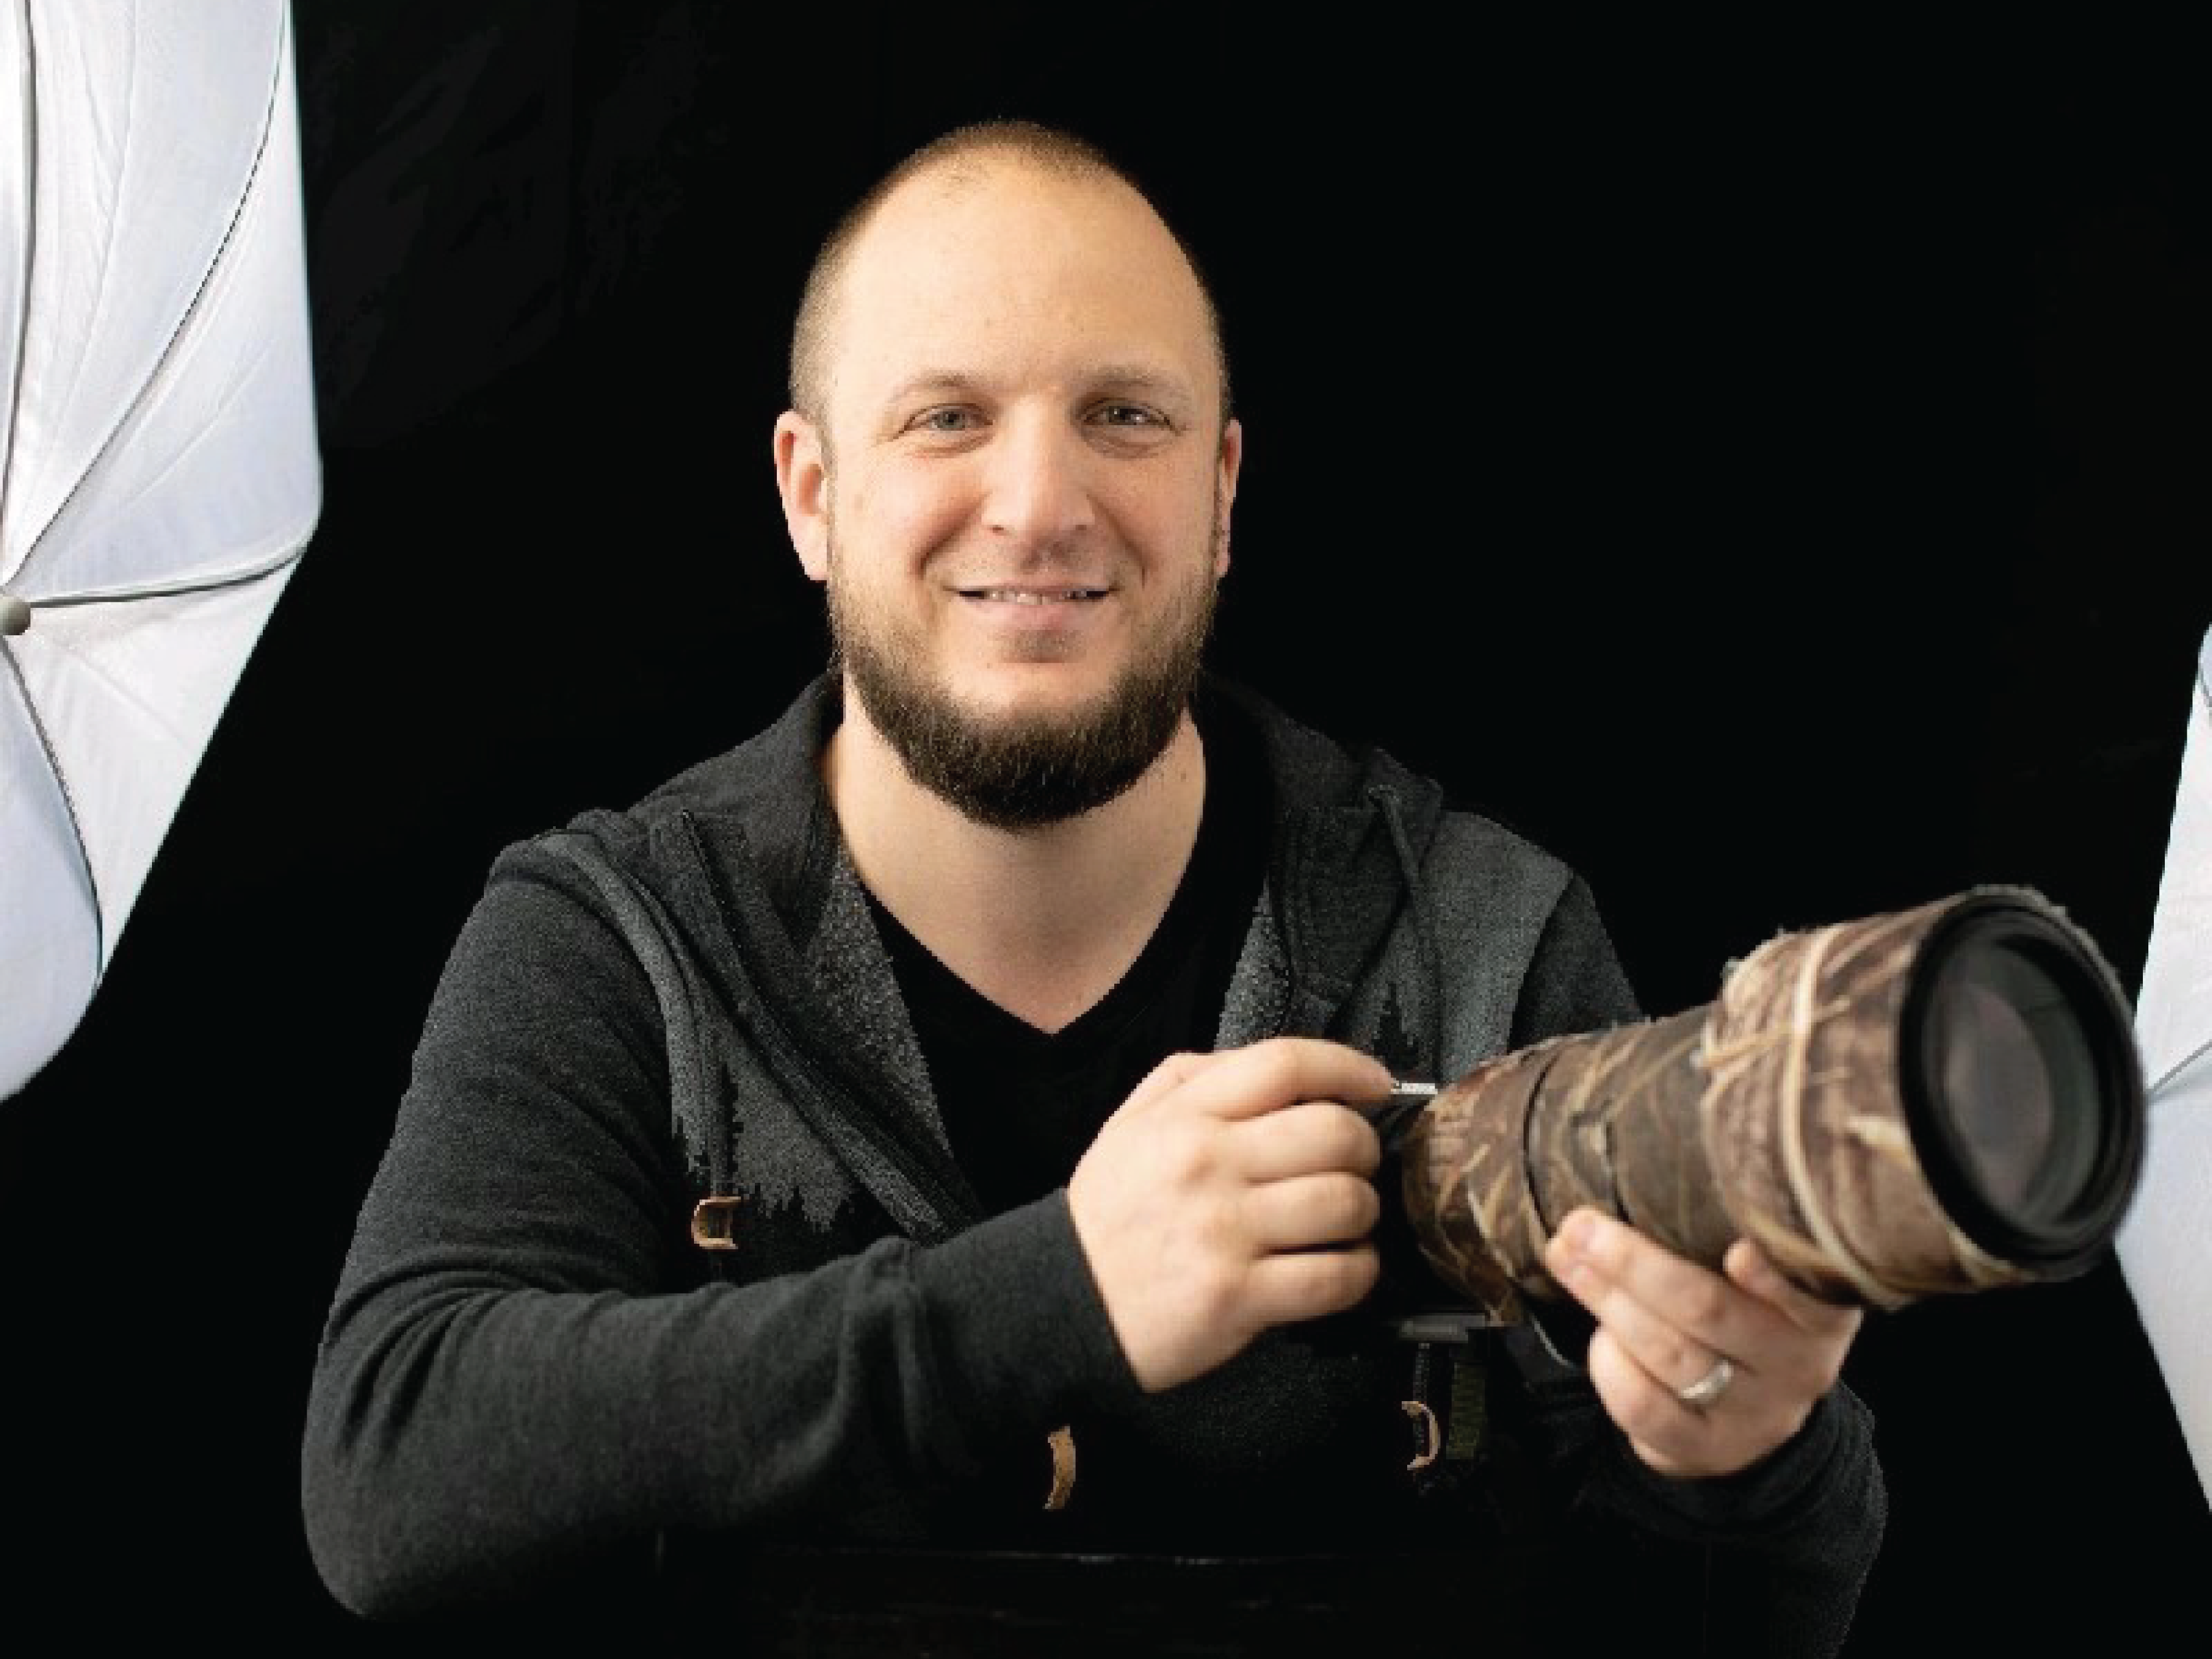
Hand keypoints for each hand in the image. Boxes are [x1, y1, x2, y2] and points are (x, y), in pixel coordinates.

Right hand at [1067, 1037, 1395, 1391]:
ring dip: (1364, 1213)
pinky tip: (1343, 1267)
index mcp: (1185, 1117)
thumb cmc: (1109, 1215)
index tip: (1377, 1084)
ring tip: (1346, 1222)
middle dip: (1364, 1149)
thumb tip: (1284, 1072)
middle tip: (1355, 1165)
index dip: (1348, 1067)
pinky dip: (1358, 1271)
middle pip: (1334, 1133)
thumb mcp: (1131, 1124)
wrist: (1059, 1303)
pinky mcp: (1239, 1298)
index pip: (1286, 1064)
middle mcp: (1207, 1165)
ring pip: (1345, 1204)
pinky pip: (1336, 1276)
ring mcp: (1225, 1233)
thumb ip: (1195, 1080)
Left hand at [1542, 1207, 1863, 1477]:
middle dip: (1632, 1264)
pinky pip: (1645, 1408)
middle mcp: (1796, 1366)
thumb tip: (1650, 1163)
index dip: (1771, 1277)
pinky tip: (1598, 1336)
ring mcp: (1753, 1414)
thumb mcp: (1764, 1271)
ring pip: (1672, 1357)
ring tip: (1569, 1261)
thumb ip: (1728, 1230)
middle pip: (1708, 1311)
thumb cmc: (1747, 1309)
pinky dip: (1611, 1366)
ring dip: (1608, 1303)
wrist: (1755, 1410)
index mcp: (1822, 1312)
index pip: (1805, 1296)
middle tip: (1580, 1226)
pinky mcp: (1706, 1448)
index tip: (1739, 1249)